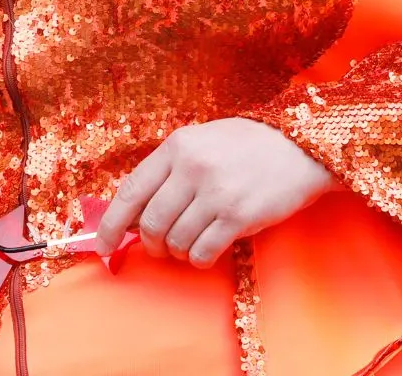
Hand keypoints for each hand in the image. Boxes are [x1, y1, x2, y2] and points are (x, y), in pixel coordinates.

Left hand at [95, 118, 337, 268]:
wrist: (300, 147)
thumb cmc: (247, 146)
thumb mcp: (202, 143)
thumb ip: (169, 172)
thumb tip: (133, 215)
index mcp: (177, 146)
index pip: (130, 191)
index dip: (110, 224)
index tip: (102, 246)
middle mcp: (192, 168)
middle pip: (151, 224)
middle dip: (150, 244)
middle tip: (160, 247)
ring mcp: (216, 193)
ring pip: (175, 241)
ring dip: (178, 252)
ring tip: (191, 243)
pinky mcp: (238, 216)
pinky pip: (202, 252)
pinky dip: (198, 259)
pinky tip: (208, 249)